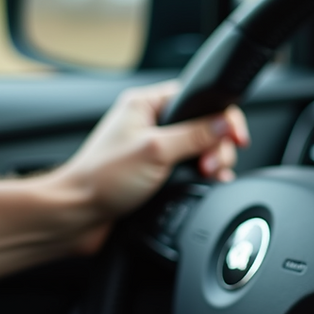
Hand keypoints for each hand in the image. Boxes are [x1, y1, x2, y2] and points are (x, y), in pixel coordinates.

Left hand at [53, 79, 249, 220]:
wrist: (78, 215)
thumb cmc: (102, 179)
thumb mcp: (155, 150)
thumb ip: (194, 135)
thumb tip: (223, 124)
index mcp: (145, 104)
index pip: (197, 97)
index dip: (221, 116)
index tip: (235, 136)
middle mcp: (149, 123)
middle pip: (203, 125)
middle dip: (216, 145)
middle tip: (212, 164)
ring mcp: (153, 149)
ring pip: (198, 149)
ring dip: (211, 163)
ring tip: (208, 176)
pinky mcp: (155, 173)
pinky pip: (188, 169)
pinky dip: (201, 177)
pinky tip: (205, 185)